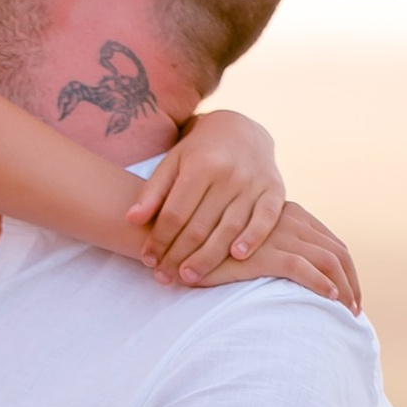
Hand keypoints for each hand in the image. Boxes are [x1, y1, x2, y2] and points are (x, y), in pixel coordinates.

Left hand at [127, 113, 285, 284]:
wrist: (242, 129)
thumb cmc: (199, 153)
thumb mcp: (172, 164)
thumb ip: (152, 192)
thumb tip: (131, 220)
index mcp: (201, 166)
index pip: (175, 214)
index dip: (159, 240)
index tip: (148, 259)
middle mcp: (229, 174)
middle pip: (200, 226)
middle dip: (178, 255)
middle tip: (165, 276)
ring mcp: (254, 183)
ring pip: (229, 229)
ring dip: (208, 258)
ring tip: (189, 277)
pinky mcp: (275, 190)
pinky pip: (265, 219)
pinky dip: (253, 238)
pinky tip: (237, 257)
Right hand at [212, 200, 362, 312]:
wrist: (183, 239)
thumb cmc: (212, 247)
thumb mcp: (249, 244)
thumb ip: (271, 249)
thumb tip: (297, 276)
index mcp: (289, 214)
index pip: (331, 242)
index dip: (347, 270)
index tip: (349, 294)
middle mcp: (289, 219)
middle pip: (337, 252)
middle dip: (352, 282)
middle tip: (355, 310)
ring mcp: (279, 235)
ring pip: (328, 260)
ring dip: (345, 288)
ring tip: (348, 312)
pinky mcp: (266, 253)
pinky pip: (304, 268)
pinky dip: (322, 284)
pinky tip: (331, 300)